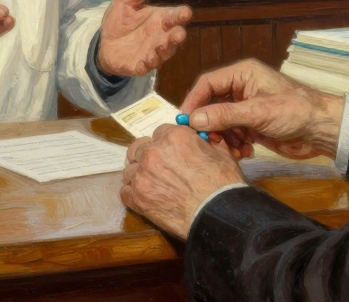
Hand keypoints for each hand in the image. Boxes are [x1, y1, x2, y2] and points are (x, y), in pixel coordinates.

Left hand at [97, 0, 191, 76]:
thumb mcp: (126, 1)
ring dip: (164, 51)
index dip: (181, 14)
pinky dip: (146, 65)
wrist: (104, 43)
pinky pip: (145, 67)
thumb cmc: (120, 21)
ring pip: (163, 53)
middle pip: (174, 37)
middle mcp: (160, 36)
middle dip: (177, 36)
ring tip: (161, 48)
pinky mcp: (139, 65)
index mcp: (160, 19)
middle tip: (179, 33)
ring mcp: (151, 52)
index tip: (185, 13)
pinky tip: (145, 62)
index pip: (175, 16)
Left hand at [120, 124, 245, 238]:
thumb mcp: (221, 154)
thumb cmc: (223, 185)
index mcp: (173, 136)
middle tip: (160, 168)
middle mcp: (152, 152)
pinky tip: (146, 197)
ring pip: (130, 169)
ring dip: (140, 175)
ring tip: (153, 185)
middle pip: (139, 148)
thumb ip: (205, 142)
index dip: (166, 143)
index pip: (160, 132)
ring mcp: (142, 175)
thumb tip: (203, 139)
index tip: (171, 153)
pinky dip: (133, 193)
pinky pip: (125, 191)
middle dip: (148, 156)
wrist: (217, 215)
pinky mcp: (136, 198)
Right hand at [181, 59, 345, 159]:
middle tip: (208, 141)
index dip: (194, 101)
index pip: (208, 83)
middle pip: (212, 105)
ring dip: (223, 138)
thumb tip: (193, 119)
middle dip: (210, 125)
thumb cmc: (295, 111)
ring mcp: (247, 108)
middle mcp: (242, 88)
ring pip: (221, 122)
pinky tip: (244, 153)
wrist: (322, 131)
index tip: (184, 121)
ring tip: (232, 150)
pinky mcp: (253, 125)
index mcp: (243, 74)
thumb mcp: (257, 112)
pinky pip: (233, 134)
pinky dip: (235, 145)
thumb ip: (224, 115)